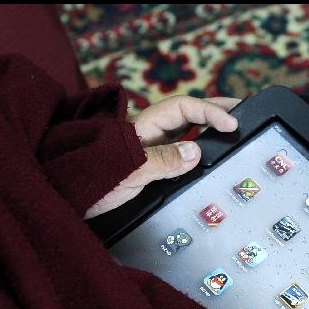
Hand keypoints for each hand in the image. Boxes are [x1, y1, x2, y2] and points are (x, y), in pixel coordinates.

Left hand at [83, 95, 239, 218]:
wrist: (65, 200)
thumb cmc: (88, 182)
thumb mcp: (128, 171)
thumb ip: (162, 161)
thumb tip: (197, 153)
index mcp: (142, 128)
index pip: (184, 108)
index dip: (210, 112)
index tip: (231, 124)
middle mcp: (145, 137)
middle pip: (186, 116)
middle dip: (214, 112)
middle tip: (243, 112)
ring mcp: (144, 153)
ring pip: (182, 136)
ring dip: (206, 132)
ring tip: (231, 134)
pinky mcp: (143, 171)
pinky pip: (174, 158)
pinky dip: (193, 156)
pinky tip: (204, 164)